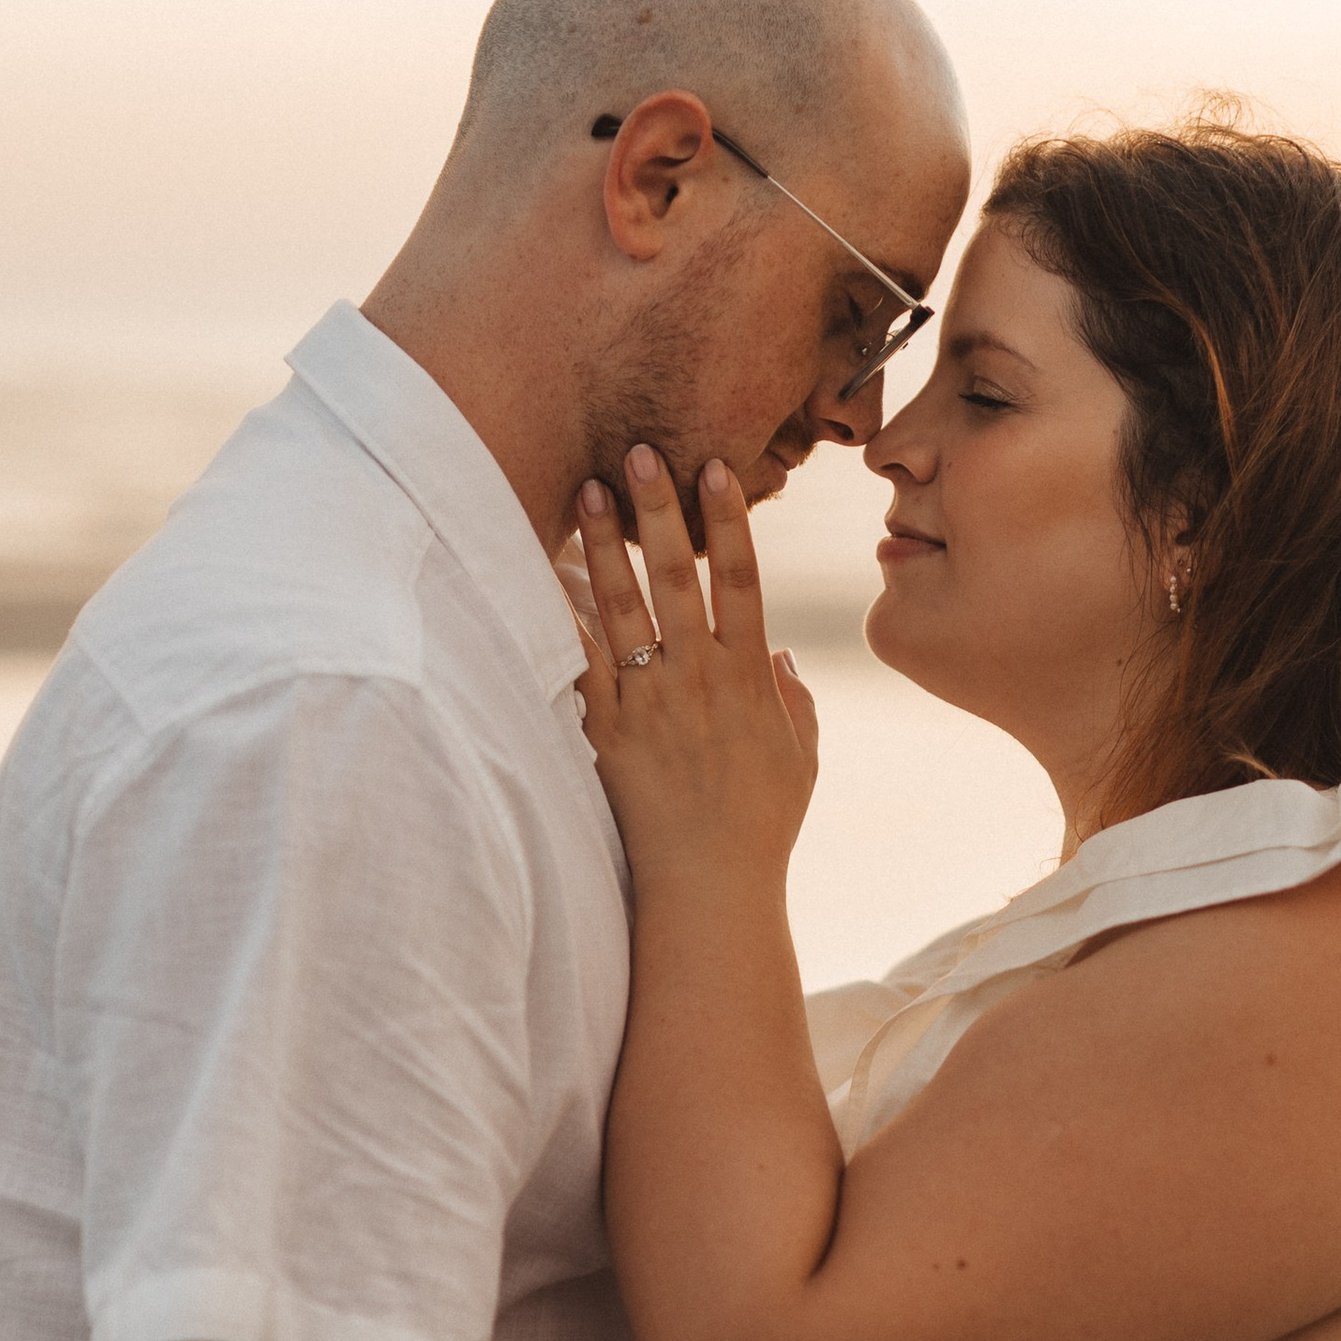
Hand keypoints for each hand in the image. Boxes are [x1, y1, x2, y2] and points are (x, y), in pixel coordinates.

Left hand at [575, 447, 820, 881]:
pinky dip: (559, 618)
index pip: (741, 579)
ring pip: (622, 608)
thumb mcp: (800, 758)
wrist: (709, 890)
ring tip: (585, 490)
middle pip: (676, 577)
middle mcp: (698, 679)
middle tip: (637, 450)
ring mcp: (649, 704)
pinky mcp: (605, 734)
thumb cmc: (760, 828)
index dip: (728, 521)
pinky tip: (540, 573)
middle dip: (658, 511)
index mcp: (748, 677)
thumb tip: (774, 652)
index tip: (715, 468)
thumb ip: (793, 699)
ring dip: (604, 545)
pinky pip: (579, 665)